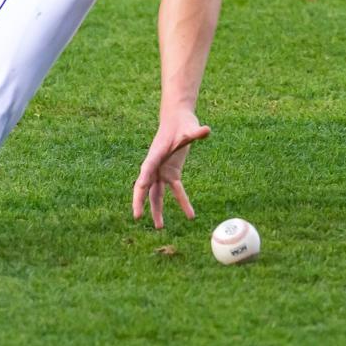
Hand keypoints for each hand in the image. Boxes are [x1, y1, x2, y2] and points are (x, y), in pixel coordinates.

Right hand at [131, 109, 210, 228]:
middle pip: (144, 187)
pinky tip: (190, 214)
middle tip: (137, 217)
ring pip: (156, 194)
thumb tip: (207, 130)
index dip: (140, 186)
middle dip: (140, 202)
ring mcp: (162, 170)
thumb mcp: (190, 128)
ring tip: (160, 227)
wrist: (179, 119)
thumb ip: (197, 132)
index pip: (145, 172)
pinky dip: (181, 201)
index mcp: (155, 155)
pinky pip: (174, 190)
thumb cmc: (182, 123)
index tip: (138, 195)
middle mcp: (155, 165)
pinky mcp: (172, 172)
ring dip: (157, 209)